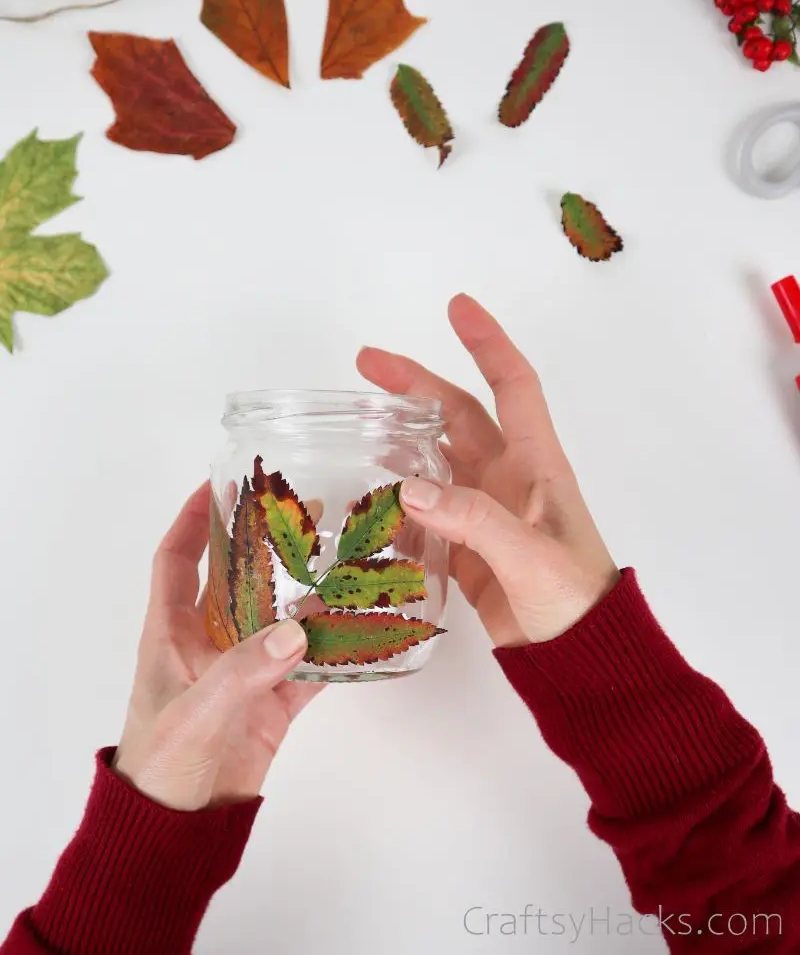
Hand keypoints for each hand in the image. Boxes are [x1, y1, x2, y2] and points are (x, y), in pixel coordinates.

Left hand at [114, 483, 322, 810]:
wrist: (180, 828)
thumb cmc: (165, 763)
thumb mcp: (197, 711)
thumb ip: (244, 670)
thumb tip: (297, 629)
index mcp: (172, 632)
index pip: (176, 560)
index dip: (191, 519)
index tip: (217, 483)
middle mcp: (210, 641)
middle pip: (240, 577)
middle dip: (268, 542)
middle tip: (307, 508)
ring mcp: (246, 669)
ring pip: (282, 616)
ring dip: (310, 588)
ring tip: (344, 553)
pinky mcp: (274, 700)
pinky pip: (312, 663)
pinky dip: (337, 647)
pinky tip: (364, 626)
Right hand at [357, 295, 618, 647]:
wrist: (580, 660)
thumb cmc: (572, 601)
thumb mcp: (529, 557)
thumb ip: (474, 521)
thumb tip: (410, 487)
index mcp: (535, 465)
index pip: (512, 385)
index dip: (487, 342)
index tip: (456, 306)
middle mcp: (509, 479)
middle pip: (458, 415)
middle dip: (416, 385)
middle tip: (365, 365)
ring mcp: (486, 513)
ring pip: (437, 461)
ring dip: (402, 442)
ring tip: (358, 431)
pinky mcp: (468, 548)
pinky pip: (428, 511)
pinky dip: (400, 503)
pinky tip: (371, 504)